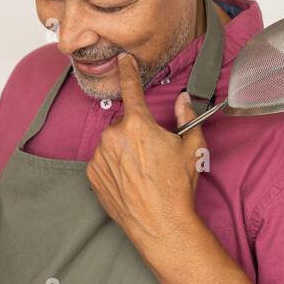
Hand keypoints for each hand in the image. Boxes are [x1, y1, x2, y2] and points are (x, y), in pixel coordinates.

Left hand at [86, 53, 206, 244]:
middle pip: (124, 124)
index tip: (122, 59)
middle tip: (152, 155)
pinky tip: (129, 181)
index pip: (131, 89)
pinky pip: (102, 161)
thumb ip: (187, 117)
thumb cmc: (177, 187)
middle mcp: (113, 137)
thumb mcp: (192, 148)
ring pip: (112, 143)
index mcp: (138, 125)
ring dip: (124, 150)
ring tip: (142, 172)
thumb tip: (183, 100)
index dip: (127, 71)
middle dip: (136, 133)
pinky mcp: (91, 174)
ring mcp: (99, 156)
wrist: (161, 224)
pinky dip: (113, 166)